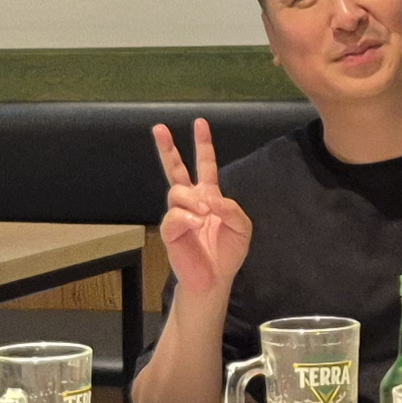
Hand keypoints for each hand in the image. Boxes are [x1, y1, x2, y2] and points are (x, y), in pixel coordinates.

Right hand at [151, 119, 254, 303]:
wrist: (215, 279)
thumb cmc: (227, 253)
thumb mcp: (241, 227)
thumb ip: (232, 208)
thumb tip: (210, 199)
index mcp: (209, 196)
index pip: (204, 165)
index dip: (203, 145)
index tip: (200, 123)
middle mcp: (191, 201)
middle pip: (175, 169)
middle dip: (167, 148)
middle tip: (159, 128)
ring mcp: (179, 215)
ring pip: (177, 192)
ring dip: (192, 199)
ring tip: (204, 213)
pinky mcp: (170, 231)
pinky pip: (175, 216)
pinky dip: (188, 218)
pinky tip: (196, 224)